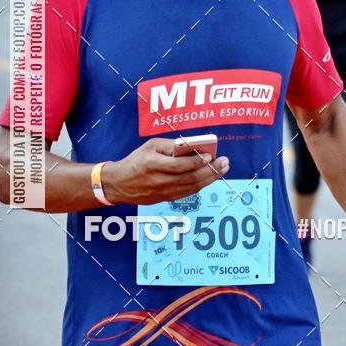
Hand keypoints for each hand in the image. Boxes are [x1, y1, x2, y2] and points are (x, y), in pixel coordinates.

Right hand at [102, 137, 228, 204]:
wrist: (120, 184)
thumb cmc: (136, 161)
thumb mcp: (150, 146)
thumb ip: (171, 146)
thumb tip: (192, 146)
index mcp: (153, 165)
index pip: (180, 165)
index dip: (197, 162)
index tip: (210, 155)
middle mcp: (160, 181)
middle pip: (190, 178)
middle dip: (211, 171)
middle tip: (225, 162)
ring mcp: (164, 193)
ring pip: (192, 187)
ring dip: (211, 179)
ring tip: (222, 169)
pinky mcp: (166, 199)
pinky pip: (188, 193)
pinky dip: (201, 185)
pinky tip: (210, 178)